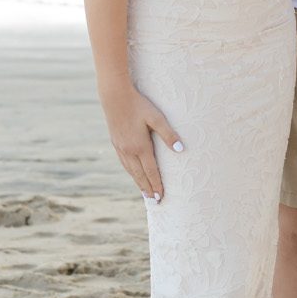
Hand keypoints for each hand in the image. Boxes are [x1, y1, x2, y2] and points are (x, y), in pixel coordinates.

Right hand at [101, 86, 183, 200]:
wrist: (115, 96)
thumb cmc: (139, 105)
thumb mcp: (157, 117)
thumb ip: (168, 134)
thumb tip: (181, 149)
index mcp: (140, 146)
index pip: (151, 171)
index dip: (157, 184)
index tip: (161, 196)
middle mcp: (129, 150)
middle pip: (140, 175)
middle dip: (148, 188)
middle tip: (155, 201)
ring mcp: (120, 147)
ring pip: (130, 170)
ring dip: (138, 182)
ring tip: (145, 192)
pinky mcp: (116, 142)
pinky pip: (124, 163)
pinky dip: (130, 172)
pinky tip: (133, 173)